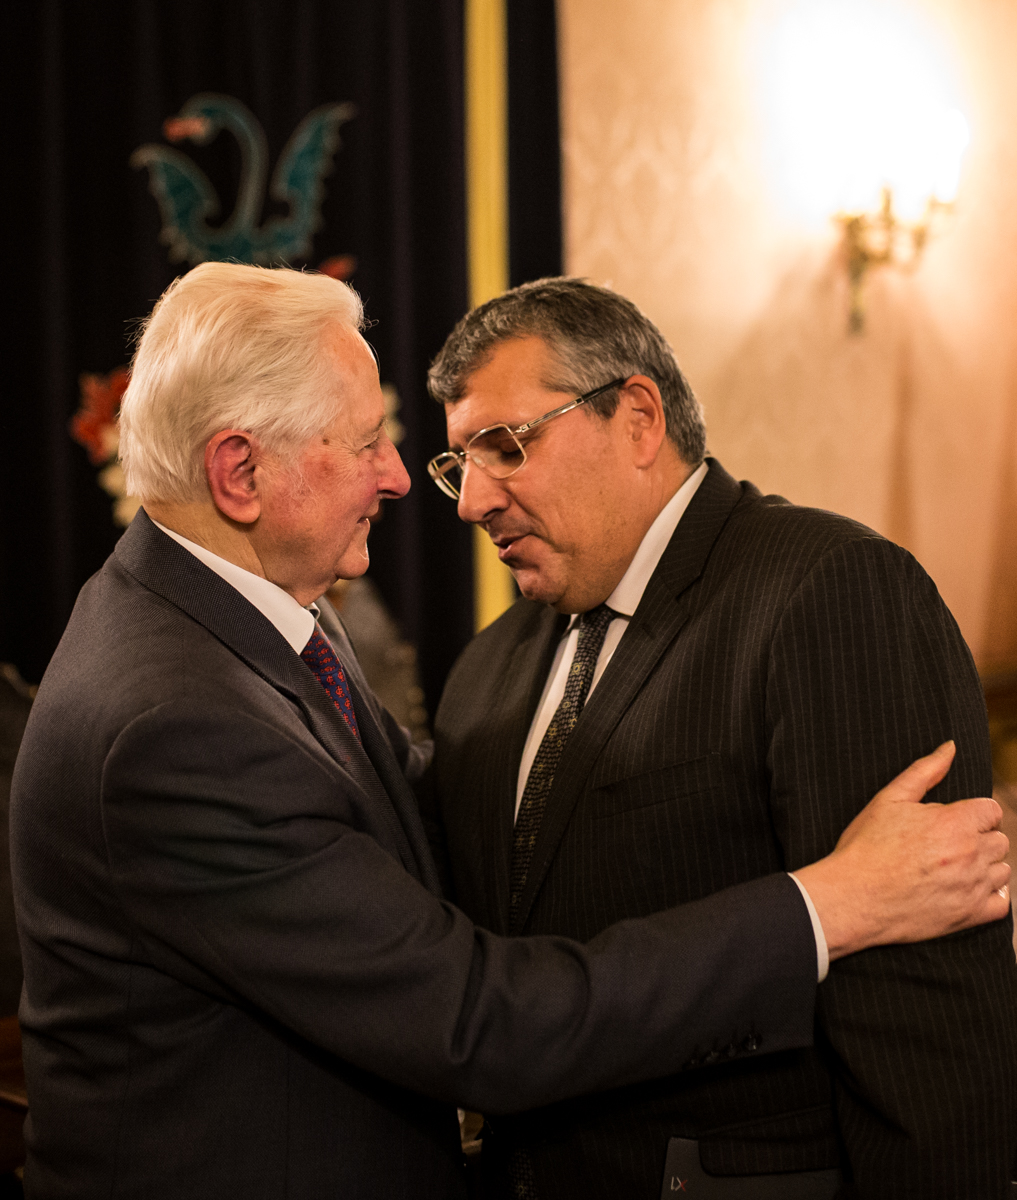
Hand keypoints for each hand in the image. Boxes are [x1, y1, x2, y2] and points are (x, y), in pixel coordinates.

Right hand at [793, 742, 1009, 960]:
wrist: (853, 897)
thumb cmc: (866, 846)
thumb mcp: (889, 800)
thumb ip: (925, 771)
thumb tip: (950, 748)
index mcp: (955, 822)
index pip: (991, 810)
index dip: (973, 813)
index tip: (953, 822)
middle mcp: (971, 853)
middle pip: (999, 839)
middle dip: (978, 838)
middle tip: (947, 845)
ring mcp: (973, 886)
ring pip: (1002, 870)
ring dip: (984, 866)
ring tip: (953, 868)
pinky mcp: (970, 915)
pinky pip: (1002, 902)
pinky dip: (991, 895)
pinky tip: (967, 889)